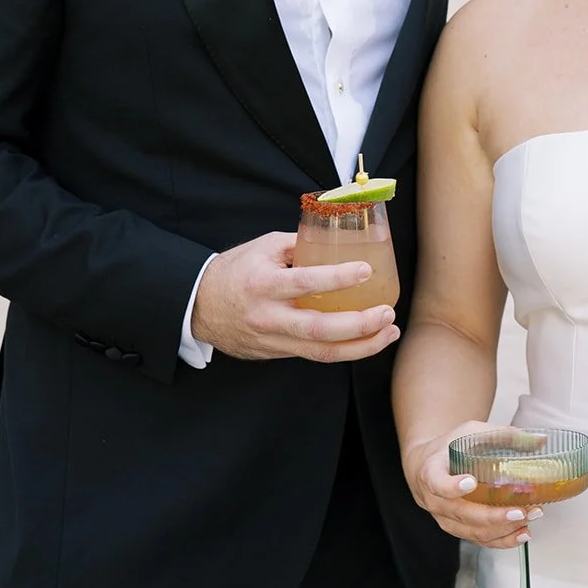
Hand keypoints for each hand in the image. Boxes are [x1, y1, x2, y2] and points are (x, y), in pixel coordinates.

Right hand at [190, 232, 399, 362]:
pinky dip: (345, 349)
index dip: (337, 278)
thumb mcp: (263, 247)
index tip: (366, 270)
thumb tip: (338, 232)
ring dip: (362, 346)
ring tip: (389, 332)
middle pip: (319, 330)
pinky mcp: (277, 353)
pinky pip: (315, 355)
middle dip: (360, 326)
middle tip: (387, 313)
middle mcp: (268, 317)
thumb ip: (300, 243)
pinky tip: (368, 340)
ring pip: (322, 352)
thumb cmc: (235, 271)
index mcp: (263, 284)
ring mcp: (273, 340)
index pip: (304, 282)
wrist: (198, 307)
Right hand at [404, 423, 544, 549]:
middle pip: (462, 514)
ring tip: (529, 516)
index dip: (452, 486)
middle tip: (519, 510)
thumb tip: (539, 439)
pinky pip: (480, 541)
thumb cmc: (448, 450)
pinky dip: (503, 540)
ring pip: (473, 531)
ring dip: (504, 528)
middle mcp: (435, 500)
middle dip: (494, 516)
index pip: (437, 483)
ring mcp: (446, 519)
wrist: (428, 468)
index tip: (470, 482)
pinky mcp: (459, 530)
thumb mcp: (469, 434)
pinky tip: (522, 532)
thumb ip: (501, 435)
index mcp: (431, 472)